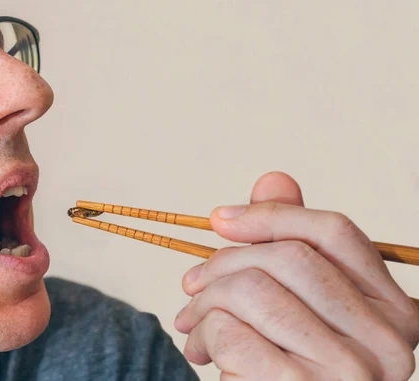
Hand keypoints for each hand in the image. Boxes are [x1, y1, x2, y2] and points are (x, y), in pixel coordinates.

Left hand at [174, 172, 418, 379]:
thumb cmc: (287, 365)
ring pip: (252, 290)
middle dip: (224, 263)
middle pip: (289, 257)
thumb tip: (273, 179)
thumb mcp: (295, 307)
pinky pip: (229, 332)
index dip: (271, 216)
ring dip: (205, 303)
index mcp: (394, 311)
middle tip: (193, 284)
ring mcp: (348, 372)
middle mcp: (387, 342)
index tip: (220, 219)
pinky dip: (202, 335)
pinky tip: (202, 352)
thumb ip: (292, 245)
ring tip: (192, 322)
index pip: (335, 233)